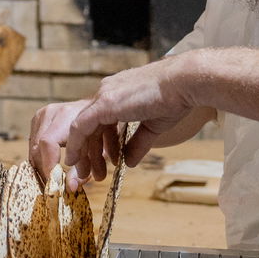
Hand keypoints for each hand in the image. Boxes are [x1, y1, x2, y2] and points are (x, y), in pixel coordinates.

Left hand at [29, 55, 202, 189]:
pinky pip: (80, 127)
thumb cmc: (175, 99)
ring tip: (86, 175)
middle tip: (91, 174)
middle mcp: (107, 92)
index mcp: (118, 93)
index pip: (102, 120)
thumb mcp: (153, 126)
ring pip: (81, 128)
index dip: (103, 143)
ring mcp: (104, 96)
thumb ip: (138, 143)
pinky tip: (73, 160)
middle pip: (89, 126)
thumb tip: (129, 163)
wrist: (184, 82)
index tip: (108, 161)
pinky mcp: (104, 103)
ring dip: (82, 153)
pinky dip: (75, 144)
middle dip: (89, 152)